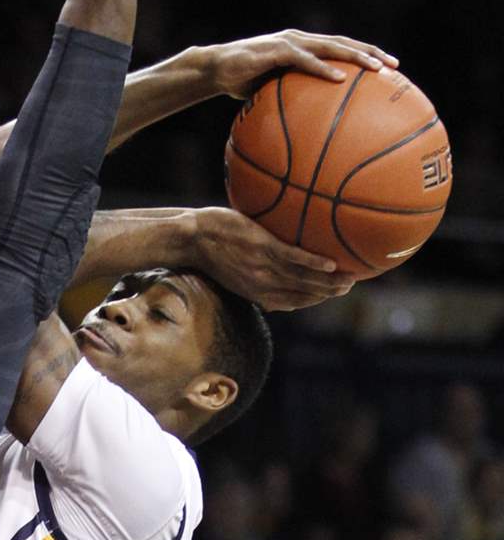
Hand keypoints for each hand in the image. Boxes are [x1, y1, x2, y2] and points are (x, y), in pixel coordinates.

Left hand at [189, 207, 354, 310]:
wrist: (189, 238)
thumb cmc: (208, 250)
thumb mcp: (231, 273)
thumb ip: (251, 278)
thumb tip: (266, 277)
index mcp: (255, 292)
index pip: (291, 301)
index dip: (313, 299)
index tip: (331, 293)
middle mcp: (261, 284)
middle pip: (303, 293)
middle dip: (328, 292)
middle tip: (350, 285)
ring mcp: (262, 267)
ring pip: (303, 278)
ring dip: (329, 280)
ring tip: (350, 277)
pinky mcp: (261, 247)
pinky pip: (292, 258)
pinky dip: (313, 263)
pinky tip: (331, 263)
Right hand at [205, 30, 399, 98]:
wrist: (214, 68)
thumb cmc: (242, 81)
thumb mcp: (270, 90)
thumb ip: (291, 98)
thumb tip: (307, 126)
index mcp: (303, 46)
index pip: (340, 47)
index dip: (365, 54)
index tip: (389, 68)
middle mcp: (300, 39)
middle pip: (343, 42)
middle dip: (371, 52)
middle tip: (395, 66)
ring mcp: (289, 42)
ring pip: (330, 45)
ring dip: (355, 56)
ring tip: (376, 68)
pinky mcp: (275, 50)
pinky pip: (304, 59)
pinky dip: (322, 67)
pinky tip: (338, 78)